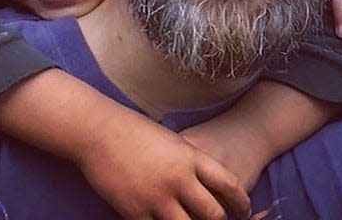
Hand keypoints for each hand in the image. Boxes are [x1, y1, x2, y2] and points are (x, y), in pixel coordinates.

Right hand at [77, 112, 250, 219]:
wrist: (97, 130)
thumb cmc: (133, 129)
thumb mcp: (170, 140)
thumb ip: (189, 162)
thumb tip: (205, 182)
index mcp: (189, 156)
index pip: (228, 184)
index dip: (240, 201)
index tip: (243, 208)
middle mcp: (178, 179)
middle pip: (213, 214)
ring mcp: (157, 198)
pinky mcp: (136, 212)